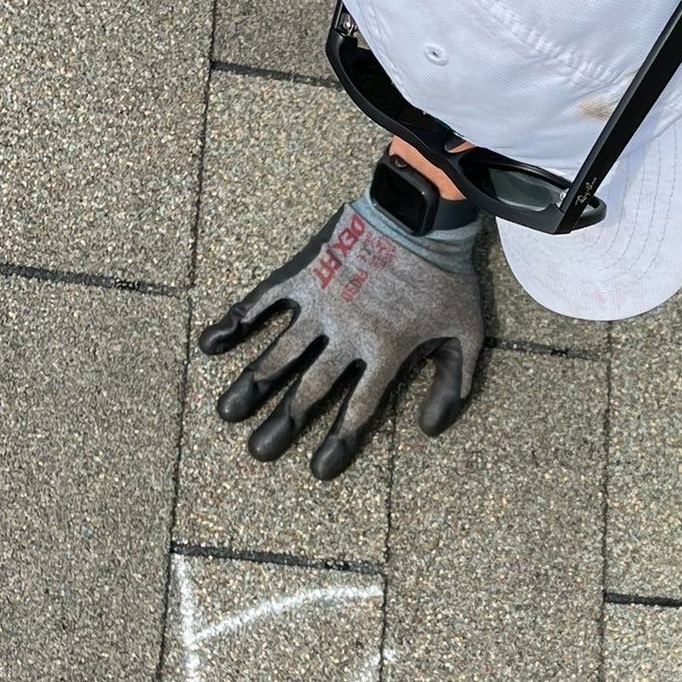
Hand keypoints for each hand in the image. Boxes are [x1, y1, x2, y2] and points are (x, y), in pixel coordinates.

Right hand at [199, 191, 486, 481]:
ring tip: (228, 414)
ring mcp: (322, 303)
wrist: (424, 211)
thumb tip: (430, 430)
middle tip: (259, 453)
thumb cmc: (448, 274)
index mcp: (387, 351)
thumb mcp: (469, 331)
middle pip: (310, 389)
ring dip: (252, 385)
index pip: (359, 409)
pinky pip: (264, 301)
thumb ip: (455, 383)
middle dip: (284, 424)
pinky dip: (237, 322)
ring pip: (280, 352)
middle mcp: (348, 334)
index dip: (339, 442)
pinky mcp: (305, 273)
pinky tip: (212, 344)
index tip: (319, 471)